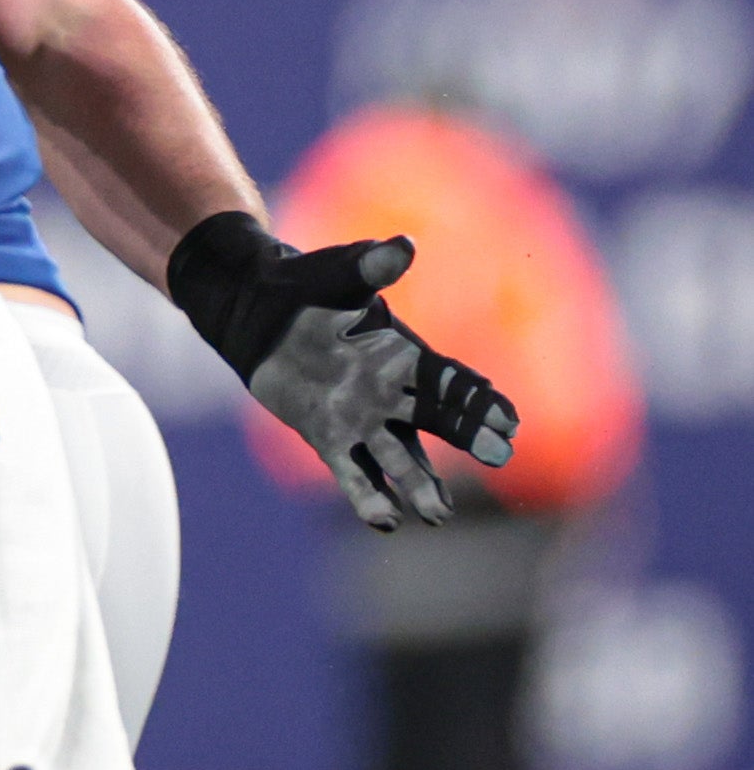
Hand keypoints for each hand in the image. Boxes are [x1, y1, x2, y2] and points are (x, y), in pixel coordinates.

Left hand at [165, 213, 521, 532]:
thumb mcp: (338, 274)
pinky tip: (384, 522)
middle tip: (499, 456)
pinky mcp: (328, 436)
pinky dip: (366, 496)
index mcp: (405, 354)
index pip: (451, 380)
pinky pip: (350, 472)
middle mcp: (391, 392)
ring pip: (397, 458)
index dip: (479, 398)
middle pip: (436, 420)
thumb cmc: (306, 285)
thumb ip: (371, 266)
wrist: (259, 311)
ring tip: (437, 516)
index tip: (510, 419)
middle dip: (466, 436)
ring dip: (418, 485)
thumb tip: (402, 247)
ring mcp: (362, 419)